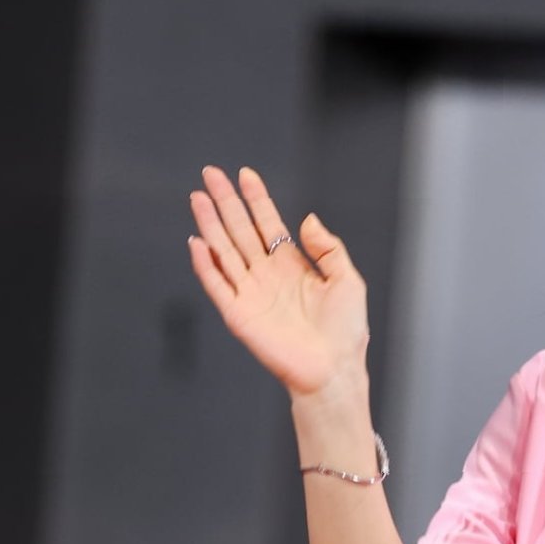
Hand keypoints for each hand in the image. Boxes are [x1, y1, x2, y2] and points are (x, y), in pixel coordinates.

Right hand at [187, 165, 369, 399]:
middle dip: (226, 202)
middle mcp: (268, 277)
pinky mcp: (239, 316)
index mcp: (292, 266)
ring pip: (224, 251)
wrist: (333, 370)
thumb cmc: (345, 332)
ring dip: (210, 225)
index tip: (246, 174)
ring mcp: (251, 295)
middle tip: (211, 173)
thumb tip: (308, 219)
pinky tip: (196, 242)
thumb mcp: (347, 281)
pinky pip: (217, 286)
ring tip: (198, 197)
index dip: (257, 199)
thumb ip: (329, 248)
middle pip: (241, 231)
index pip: (268, 224)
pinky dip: (205, 265)